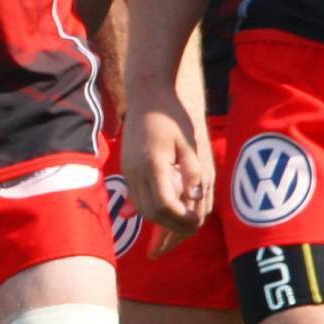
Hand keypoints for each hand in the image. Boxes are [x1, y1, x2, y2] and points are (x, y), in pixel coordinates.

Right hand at [124, 84, 213, 242]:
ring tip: (182, 221)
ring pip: (142, 208)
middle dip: (172, 226)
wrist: (147, 96)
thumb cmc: (172, 116)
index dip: (181, 218)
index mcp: (153, 164)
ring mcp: (128, 171)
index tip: (197, 221)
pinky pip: (137, 198)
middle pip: (150, 212)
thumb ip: (193, 172)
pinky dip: (153, 209)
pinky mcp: (127, 170)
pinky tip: (169, 208)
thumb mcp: (189, 143)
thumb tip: (194, 198)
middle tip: (193, 227)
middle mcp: (136, 171)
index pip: (164, 204)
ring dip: (162, 220)